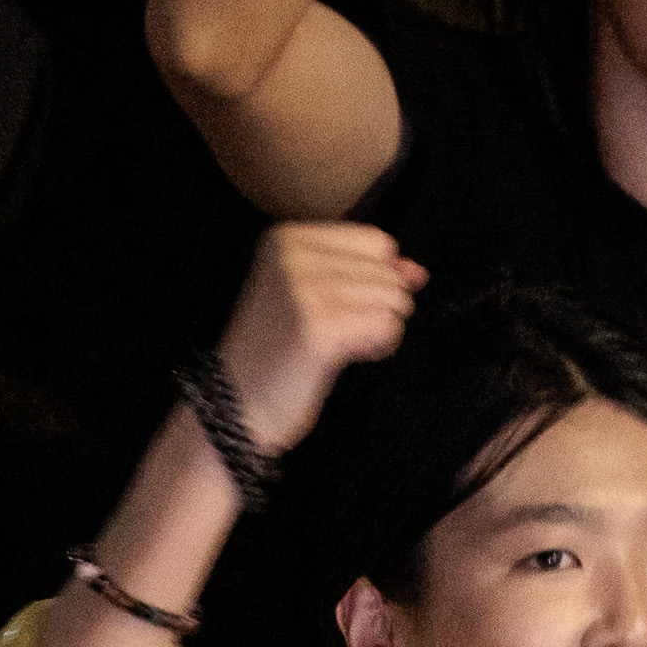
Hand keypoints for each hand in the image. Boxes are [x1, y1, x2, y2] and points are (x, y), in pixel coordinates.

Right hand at [212, 220, 423, 454]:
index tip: (334, 307)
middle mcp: (294, 257)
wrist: (231, 407)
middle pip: (388, 270)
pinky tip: (343, 357)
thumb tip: (416, 271)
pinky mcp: (321, 328)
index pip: (376, 242)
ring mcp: (306, 291)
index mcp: (286, 239)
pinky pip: (388, 327)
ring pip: (393, 298)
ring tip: (335, 346)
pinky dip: (377, 347)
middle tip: (331, 333)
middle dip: (376, 307)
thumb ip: (362, 273)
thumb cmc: (273, 355)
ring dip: (377, 329)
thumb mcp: (310, 296)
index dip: (371, 280)